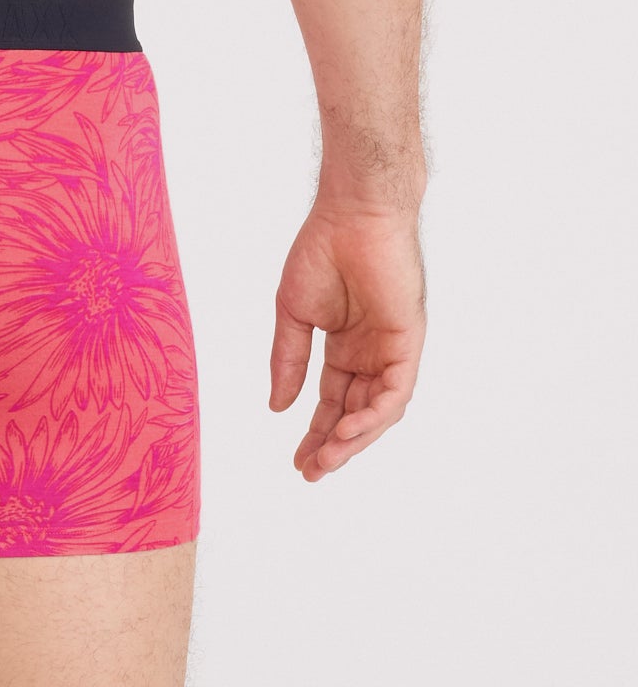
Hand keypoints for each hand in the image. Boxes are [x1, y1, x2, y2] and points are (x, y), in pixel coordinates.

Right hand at [269, 204, 424, 481]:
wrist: (351, 215)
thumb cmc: (320, 251)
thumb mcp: (293, 314)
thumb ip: (288, 360)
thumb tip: (277, 407)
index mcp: (344, 347)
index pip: (332, 401)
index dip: (315, 431)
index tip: (297, 460)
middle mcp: (371, 354)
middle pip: (355, 413)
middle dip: (333, 445)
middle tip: (310, 471)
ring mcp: (392, 350)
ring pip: (378, 410)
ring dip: (353, 438)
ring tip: (326, 458)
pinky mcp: (408, 342)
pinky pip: (396, 390)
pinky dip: (375, 415)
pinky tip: (349, 430)